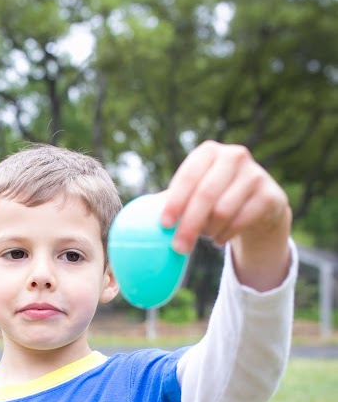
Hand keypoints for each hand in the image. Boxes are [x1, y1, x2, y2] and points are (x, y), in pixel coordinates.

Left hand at [161, 141, 291, 290]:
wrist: (260, 205)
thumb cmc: (214, 199)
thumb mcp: (191, 195)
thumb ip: (168, 203)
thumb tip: (131, 221)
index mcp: (208, 153)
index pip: (188, 176)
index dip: (175, 201)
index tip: (163, 225)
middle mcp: (234, 156)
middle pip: (206, 195)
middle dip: (189, 224)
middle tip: (177, 248)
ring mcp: (255, 174)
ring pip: (224, 211)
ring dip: (209, 231)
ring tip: (204, 236)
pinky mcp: (271, 194)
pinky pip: (242, 221)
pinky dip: (226, 235)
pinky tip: (218, 239)